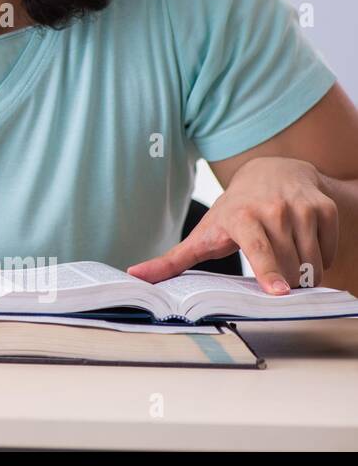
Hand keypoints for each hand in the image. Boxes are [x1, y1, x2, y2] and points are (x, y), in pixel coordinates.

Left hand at [128, 156, 338, 293]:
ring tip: (288, 265)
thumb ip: (172, 260)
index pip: (258, 249)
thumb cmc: (232, 211)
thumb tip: (136, 276)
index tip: (278, 293)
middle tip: (277, 282)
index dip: (268, 271)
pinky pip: (329, 250)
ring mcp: (301, 208)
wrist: (270, 172)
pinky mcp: (324, 208)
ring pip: (312, 261)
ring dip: (304, 274)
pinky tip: (303, 248)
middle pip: (288, 265)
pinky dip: (322, 259)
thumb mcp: (203, 233)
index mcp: (241, 217)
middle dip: (285, 282)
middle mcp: (273, 209)